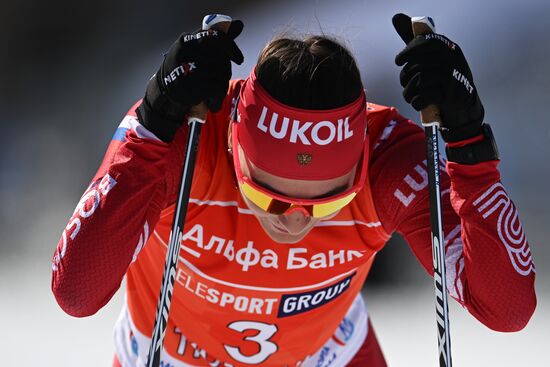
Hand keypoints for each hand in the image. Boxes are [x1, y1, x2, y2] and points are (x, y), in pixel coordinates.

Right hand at [137, 17, 243, 141]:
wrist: (164, 92)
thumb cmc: (185, 68)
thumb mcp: (197, 50)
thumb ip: (217, 39)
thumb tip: (239, 24)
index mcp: (187, 40)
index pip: (217, 37)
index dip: (232, 48)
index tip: (238, 59)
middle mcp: (186, 51)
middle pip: (222, 58)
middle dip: (226, 70)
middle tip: (220, 80)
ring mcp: (188, 68)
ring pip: (222, 74)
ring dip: (222, 85)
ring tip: (214, 91)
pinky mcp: (191, 85)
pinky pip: (218, 88)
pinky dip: (219, 97)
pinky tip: (213, 101)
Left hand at [392, 13, 483, 141]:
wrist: (465, 105)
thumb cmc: (443, 78)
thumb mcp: (431, 57)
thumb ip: (414, 40)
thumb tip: (396, 16)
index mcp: (448, 48)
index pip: (426, 43)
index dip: (408, 52)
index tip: (398, 61)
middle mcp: (452, 60)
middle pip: (418, 65)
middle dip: (405, 77)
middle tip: (404, 84)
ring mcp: (452, 77)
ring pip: (419, 81)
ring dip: (408, 92)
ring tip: (409, 96)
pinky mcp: (450, 95)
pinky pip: (423, 96)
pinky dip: (416, 102)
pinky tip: (417, 102)